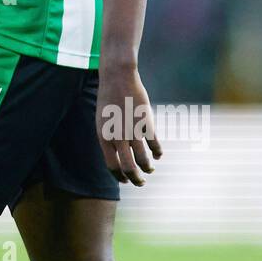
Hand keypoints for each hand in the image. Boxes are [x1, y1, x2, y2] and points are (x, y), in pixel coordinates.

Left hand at [95, 68, 162, 185]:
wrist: (117, 78)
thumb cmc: (108, 100)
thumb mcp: (103, 121)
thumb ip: (109, 139)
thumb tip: (118, 158)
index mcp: (104, 137)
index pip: (112, 166)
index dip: (120, 177)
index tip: (126, 180)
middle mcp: (118, 137)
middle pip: (129, 168)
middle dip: (136, 180)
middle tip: (140, 183)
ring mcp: (133, 130)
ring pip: (144, 160)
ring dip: (148, 168)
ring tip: (150, 169)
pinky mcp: (146, 123)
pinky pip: (155, 145)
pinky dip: (158, 153)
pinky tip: (158, 155)